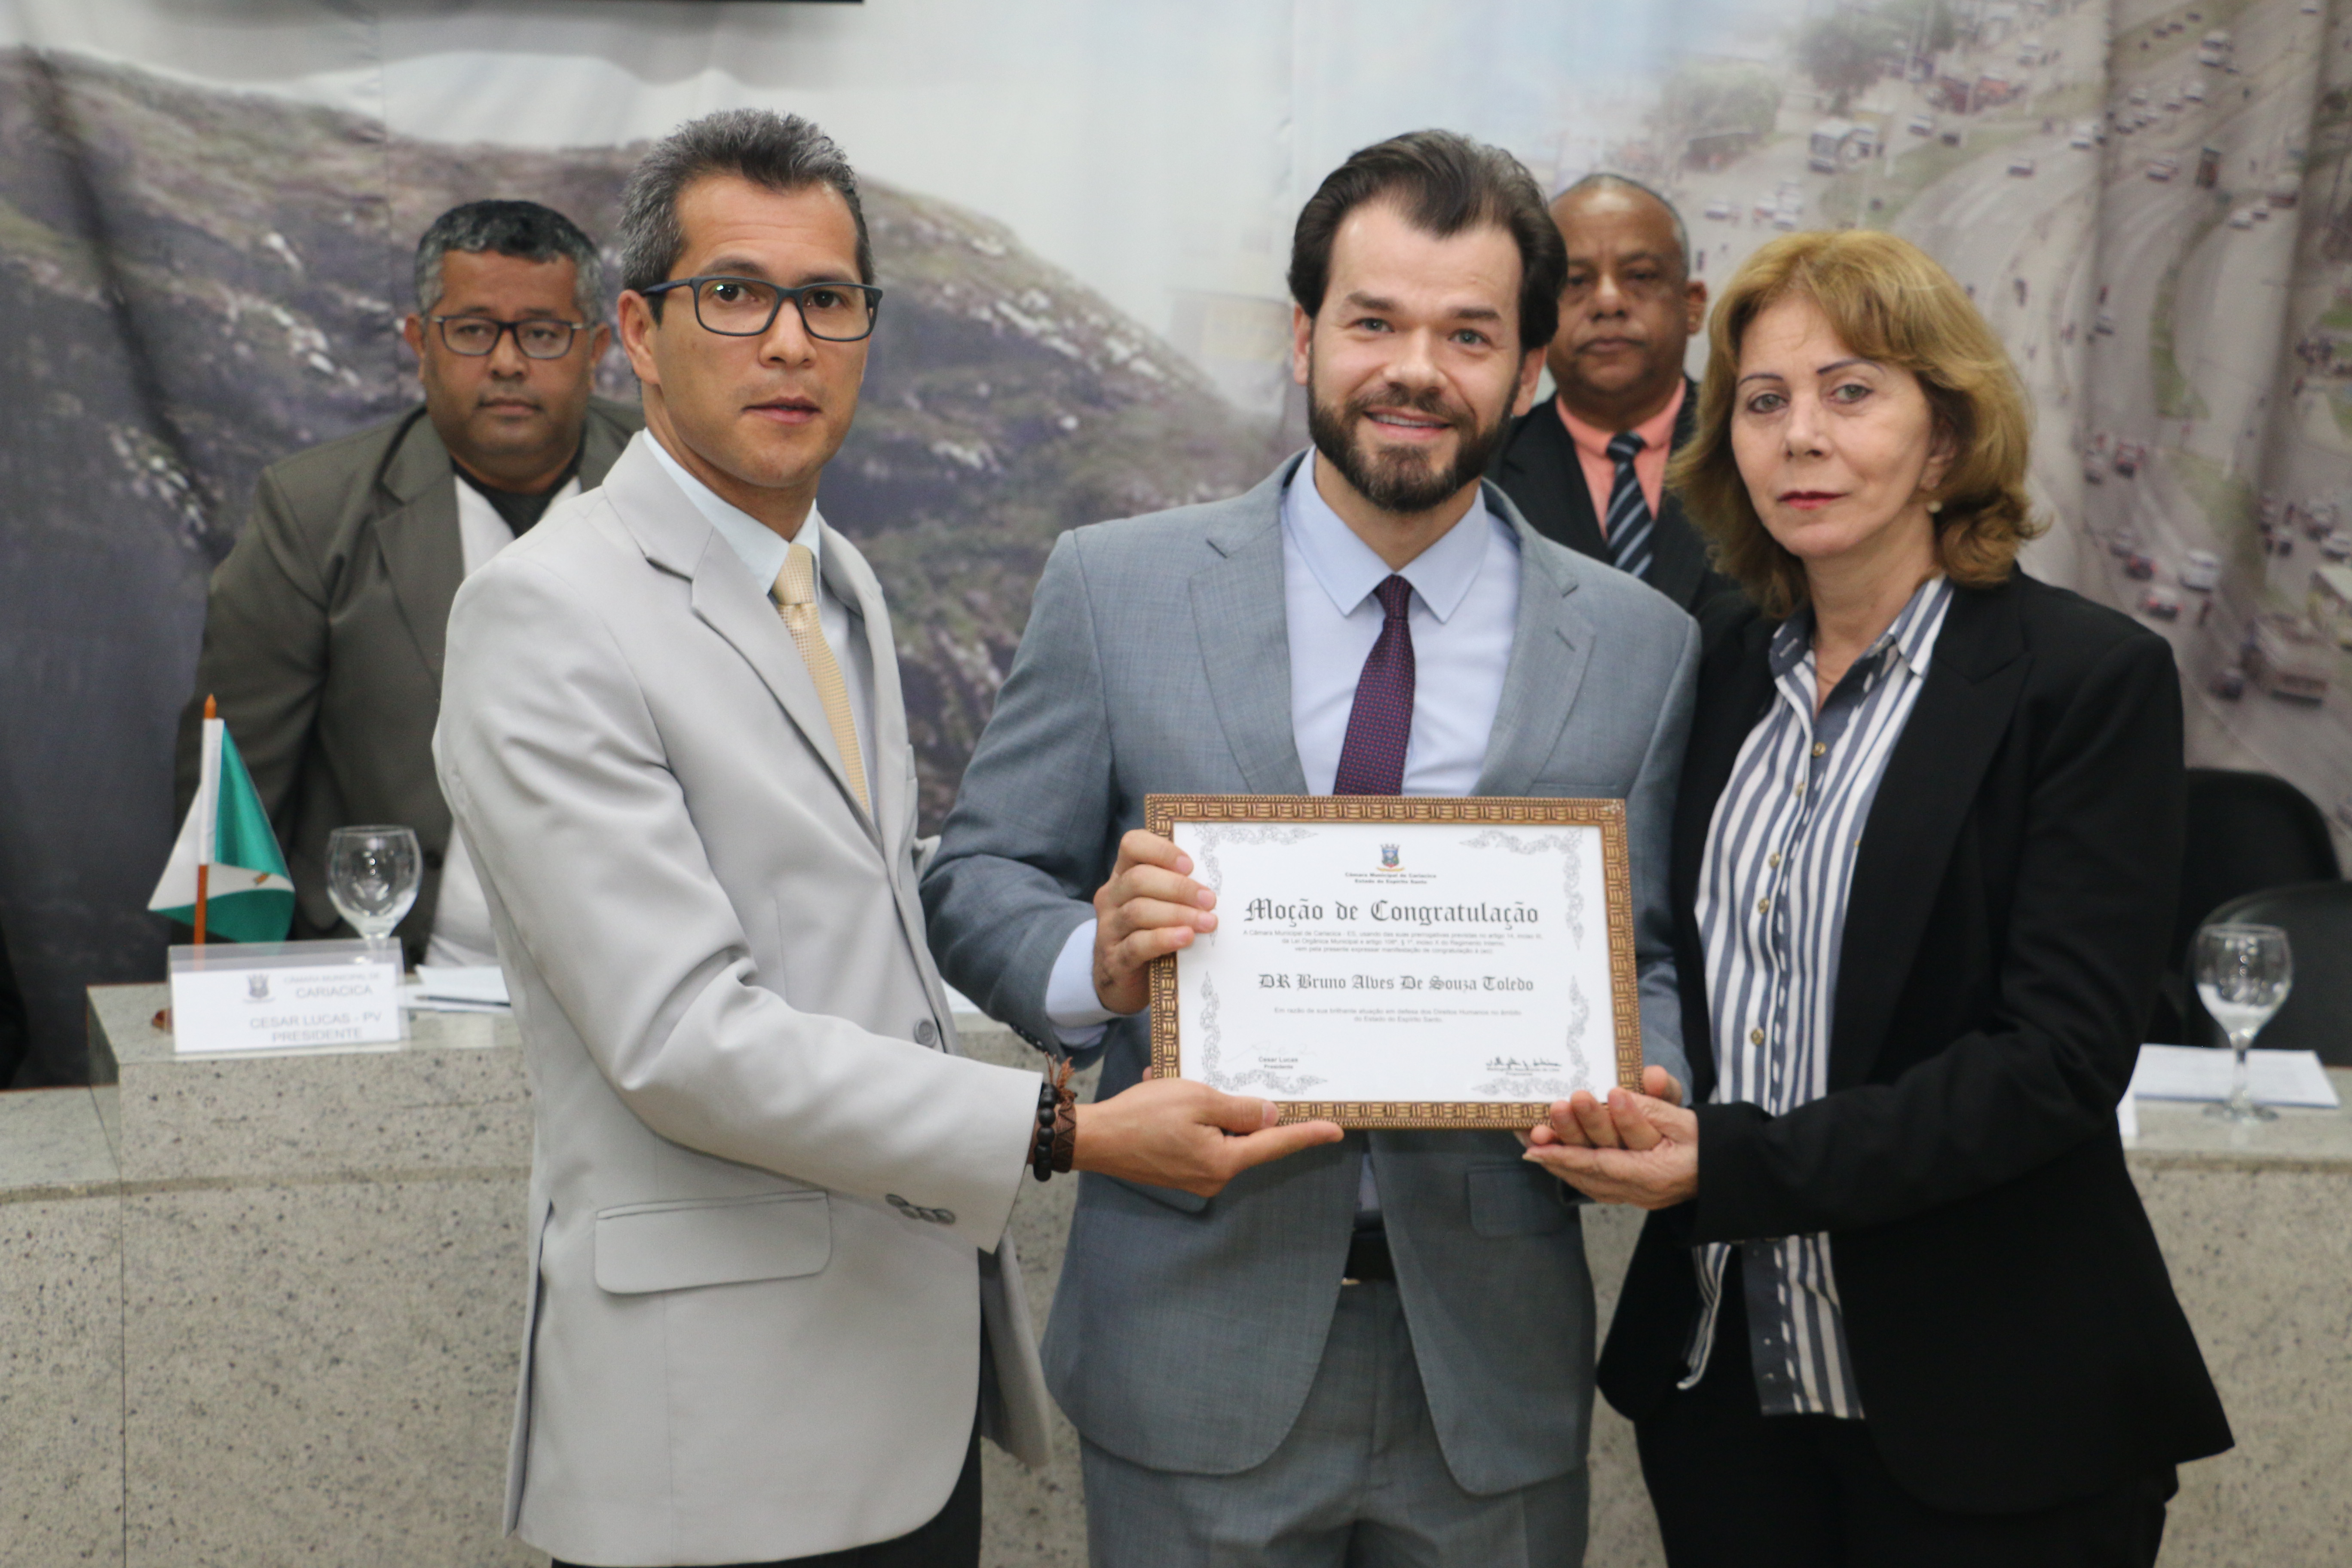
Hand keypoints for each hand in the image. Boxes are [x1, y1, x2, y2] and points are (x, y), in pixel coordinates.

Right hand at [1071, 1077, 1342, 1196]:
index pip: (1276, 1144)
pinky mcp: (1177, 1171)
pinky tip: (1165, 1095)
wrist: (1093, 1139)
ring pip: (1218, 1135)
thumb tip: (1271, 1116)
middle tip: (1213, 1086)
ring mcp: (1194, 1177)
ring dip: (1204, 1108)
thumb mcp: (1198, 1099)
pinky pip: (1197, 1139)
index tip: (1337, 1130)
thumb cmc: (1142, 1116)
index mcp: (1224, 1161)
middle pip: (1245, 1139)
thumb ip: (1240, 1110)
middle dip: (1235, 1109)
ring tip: (1174, 1087)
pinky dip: (1187, 1117)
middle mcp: (1213, 1177)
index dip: (1308, 1135)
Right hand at [1091, 829, 1216, 1014]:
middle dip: (1178, 887)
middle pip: (1138, 879)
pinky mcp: (1115, 959)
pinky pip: (1137, 944)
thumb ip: (1177, 890)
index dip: (1161, 850)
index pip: (1132, 845)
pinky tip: (1186, 938)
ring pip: (1138, 911)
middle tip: (1209, 900)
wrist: (1120, 983)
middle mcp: (1112, 897)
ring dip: (1177, 914)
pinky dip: (1164, 938)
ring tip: (1207, 922)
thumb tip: (1217, 885)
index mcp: (1124, 876)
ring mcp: (1109, 929)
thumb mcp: (1158, 905)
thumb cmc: (1149, 934)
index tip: (1190, 865)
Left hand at [1521, 1081, 1698, 1208]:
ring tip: (1535, 1145)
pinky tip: (1555, 1160)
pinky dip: (1575, 1172)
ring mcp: (1639, 1197)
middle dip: (1563, 1148)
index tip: (1546, 1132)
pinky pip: (1598, 1187)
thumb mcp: (1685, 1120)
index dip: (1573, 1149)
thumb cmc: (1709, 1141)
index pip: (1607, 1162)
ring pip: (1591, 1183)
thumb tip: (1615, 1096)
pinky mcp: (1635, 1195)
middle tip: (1537, 1130)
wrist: (1728, 1172)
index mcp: (1659, 1174)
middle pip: (1593, 1172)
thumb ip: (1652, 1109)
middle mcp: (1645, 1192)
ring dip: (1562, 1163)